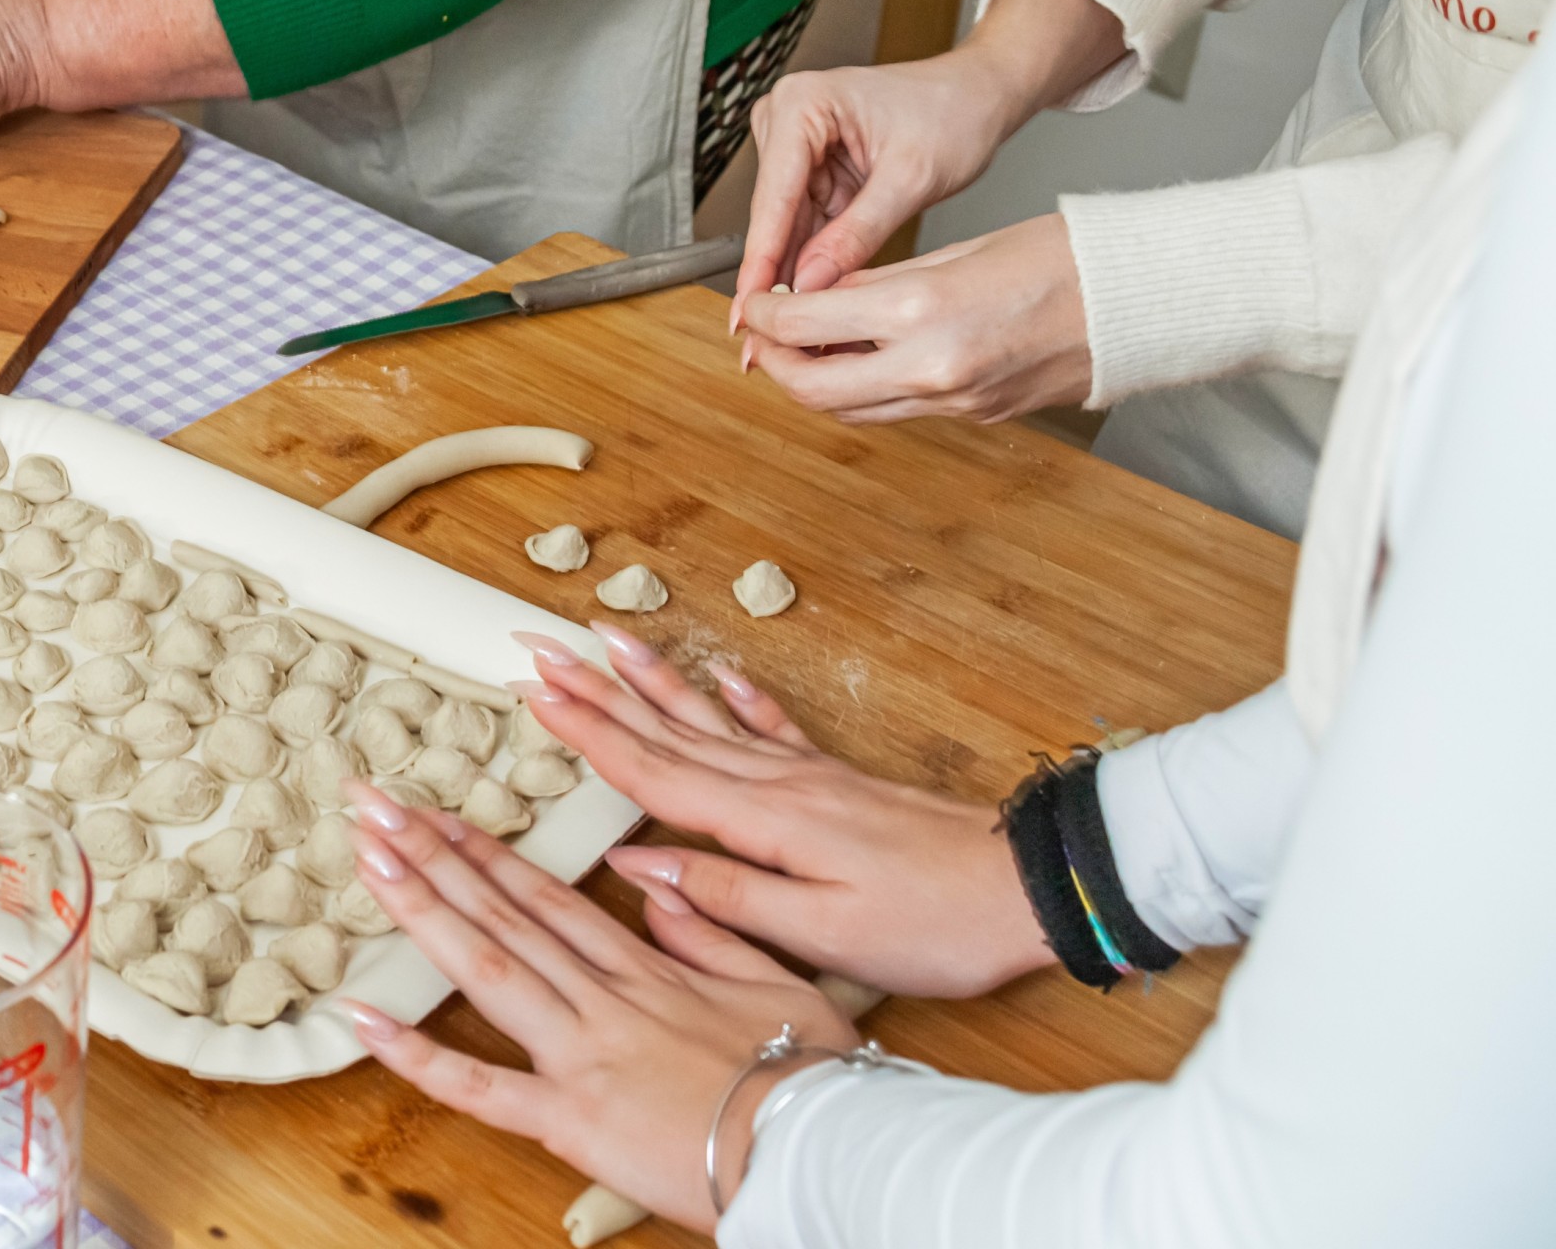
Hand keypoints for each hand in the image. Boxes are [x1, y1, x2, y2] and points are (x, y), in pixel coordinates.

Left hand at [339, 777, 856, 1229]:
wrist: (824, 1148)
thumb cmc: (813, 1078)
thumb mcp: (777, 984)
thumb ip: (711, 933)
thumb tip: (659, 885)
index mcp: (648, 972)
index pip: (549, 899)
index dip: (488, 854)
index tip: (439, 815)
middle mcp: (603, 1000)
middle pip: (504, 915)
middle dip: (433, 855)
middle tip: (373, 805)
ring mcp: (581, 1055)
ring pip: (488, 967)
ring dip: (422, 909)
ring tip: (368, 857)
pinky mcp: (570, 1120)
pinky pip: (481, 1088)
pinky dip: (417, 1055)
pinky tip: (363, 1020)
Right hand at [513, 624, 1052, 999]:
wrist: (1035, 889)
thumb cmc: (935, 926)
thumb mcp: (823, 933)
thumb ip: (724, 894)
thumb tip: (636, 862)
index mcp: (764, 822)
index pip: (652, 771)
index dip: (588, 733)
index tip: (533, 693)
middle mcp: (779, 785)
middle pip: (668, 730)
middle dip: (598, 690)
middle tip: (538, 646)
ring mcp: (812, 778)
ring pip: (710, 721)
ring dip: (653, 681)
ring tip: (606, 637)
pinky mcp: (842, 785)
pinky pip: (776, 729)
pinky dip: (742, 698)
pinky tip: (720, 673)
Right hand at [732, 0, 1129, 314]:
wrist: (980, 96)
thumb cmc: (955, 111)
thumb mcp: (911, 178)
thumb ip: (856, 234)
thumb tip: (811, 284)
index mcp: (801, 104)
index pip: (774, 195)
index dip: (762, 258)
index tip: (751, 308)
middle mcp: (786, 120)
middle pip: (772, 215)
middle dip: (772, 275)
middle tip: (764, 335)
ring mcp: (794, 147)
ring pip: (785, 228)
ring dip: (789, 276)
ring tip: (786, 330)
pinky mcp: (810, 172)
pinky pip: (805, 227)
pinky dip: (812, 263)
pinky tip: (810, 301)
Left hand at [738, 212, 1091, 423]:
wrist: (1144, 302)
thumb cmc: (1067, 258)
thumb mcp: (959, 250)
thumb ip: (884, 282)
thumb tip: (826, 295)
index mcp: (922, 314)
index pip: (806, 325)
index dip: (766, 316)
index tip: (755, 303)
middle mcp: (932, 369)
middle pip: (814, 391)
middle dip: (776, 365)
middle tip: (764, 337)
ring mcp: (955, 402)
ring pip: (852, 412)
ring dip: (817, 385)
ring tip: (806, 348)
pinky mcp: (976, 415)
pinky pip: (899, 411)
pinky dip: (867, 391)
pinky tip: (863, 359)